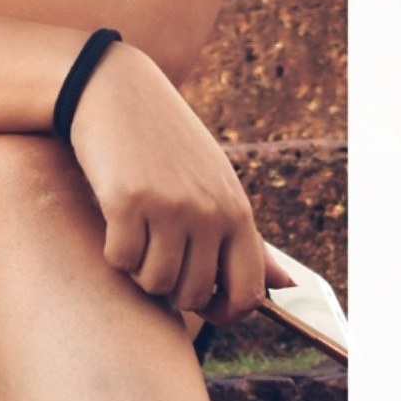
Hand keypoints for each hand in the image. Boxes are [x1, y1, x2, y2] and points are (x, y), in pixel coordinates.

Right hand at [66, 42, 292, 326]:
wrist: (112, 88)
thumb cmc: (165, 139)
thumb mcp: (215, 180)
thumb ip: (244, 235)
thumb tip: (288, 285)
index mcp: (236, 210)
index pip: (247, 292)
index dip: (223, 313)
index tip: (202, 308)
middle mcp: (207, 212)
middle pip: (193, 294)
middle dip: (170, 288)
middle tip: (155, 257)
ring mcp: (168, 206)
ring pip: (155, 282)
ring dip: (139, 271)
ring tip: (135, 238)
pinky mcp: (126, 201)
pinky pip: (121, 259)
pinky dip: (114, 252)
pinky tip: (113, 223)